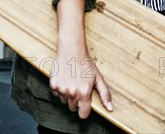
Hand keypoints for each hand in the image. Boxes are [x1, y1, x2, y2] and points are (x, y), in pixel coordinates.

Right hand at [50, 0, 113, 118]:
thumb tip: (110, 109)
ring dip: (68, 95)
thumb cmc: (86, 64)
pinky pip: (56, 94)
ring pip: (64, 101)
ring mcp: (61, 89)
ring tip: (72, 82)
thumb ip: (105, 95)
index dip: (84, 110)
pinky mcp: (53, 85)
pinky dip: (60, 89)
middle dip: (76, 101)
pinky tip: (65, 80)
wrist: (71, 50)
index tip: (85, 104)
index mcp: (84, 93)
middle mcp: (72, 93)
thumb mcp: (98, 78)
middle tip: (79, 88)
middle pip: (73, 108)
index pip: (83, 114)